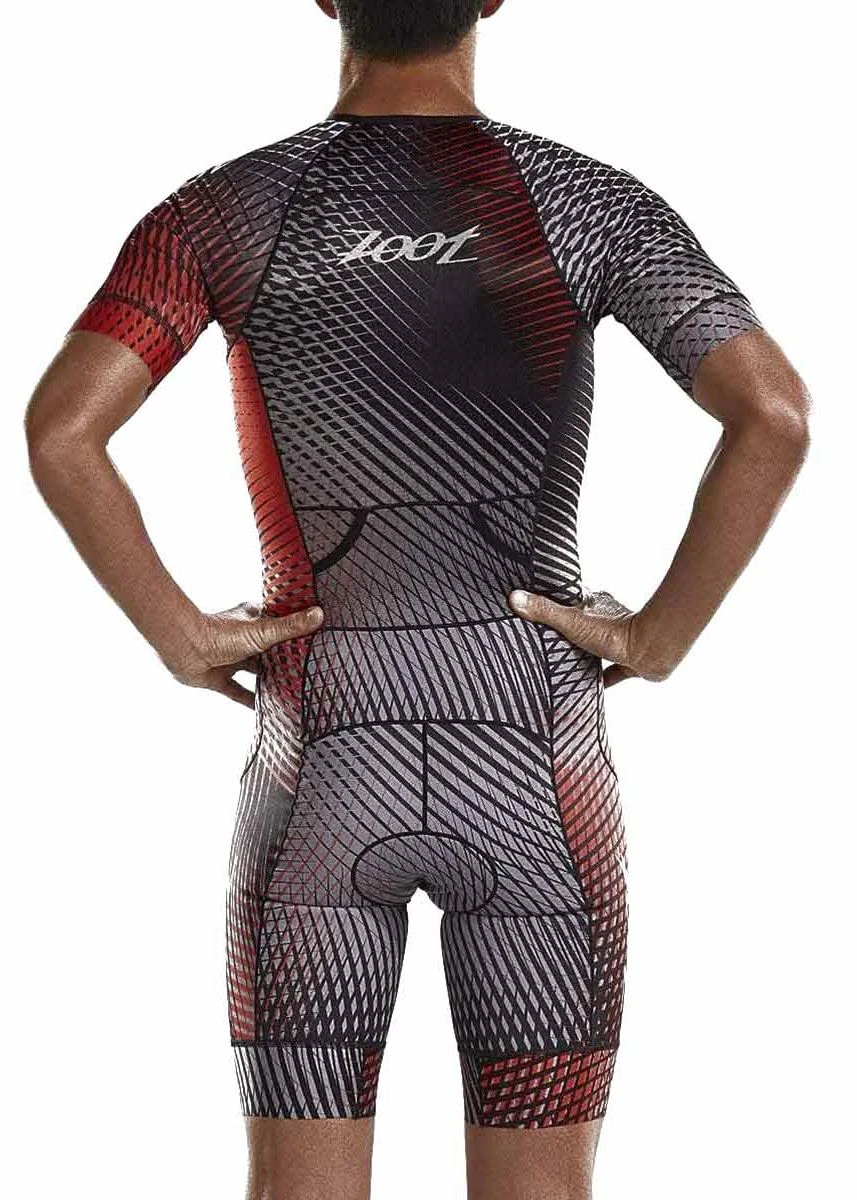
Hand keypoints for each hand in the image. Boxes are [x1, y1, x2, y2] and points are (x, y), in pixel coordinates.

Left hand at [162, 602, 324, 707]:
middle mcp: (242, 639)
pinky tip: (264, 709)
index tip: (315, 639)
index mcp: (253, 621)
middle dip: (285, 659)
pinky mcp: (218, 678)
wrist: (183, 648)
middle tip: (307, 669)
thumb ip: (290, 627)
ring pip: (254, 671)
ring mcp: (230, 658)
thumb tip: (319, 615)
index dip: (296, 631)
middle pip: (269, 650)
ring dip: (269, 679)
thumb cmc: (219, 633)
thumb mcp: (262, 631)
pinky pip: (237, 691)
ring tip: (291, 689)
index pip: (279, 624)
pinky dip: (250, 700)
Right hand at [508, 588, 672, 687]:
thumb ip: (544, 611)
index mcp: (595, 604)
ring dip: (586, 653)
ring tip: (566, 663)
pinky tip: (592, 687)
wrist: (651, 651)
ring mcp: (619, 641)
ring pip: (598, 647)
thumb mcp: (572, 621)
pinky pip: (613, 672)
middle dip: (570, 631)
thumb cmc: (615, 632)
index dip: (558, 604)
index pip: (573, 601)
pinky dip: (603, 679)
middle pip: (584, 624)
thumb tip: (514, 598)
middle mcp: (608, 620)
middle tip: (550, 641)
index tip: (541, 609)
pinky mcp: (629, 663)